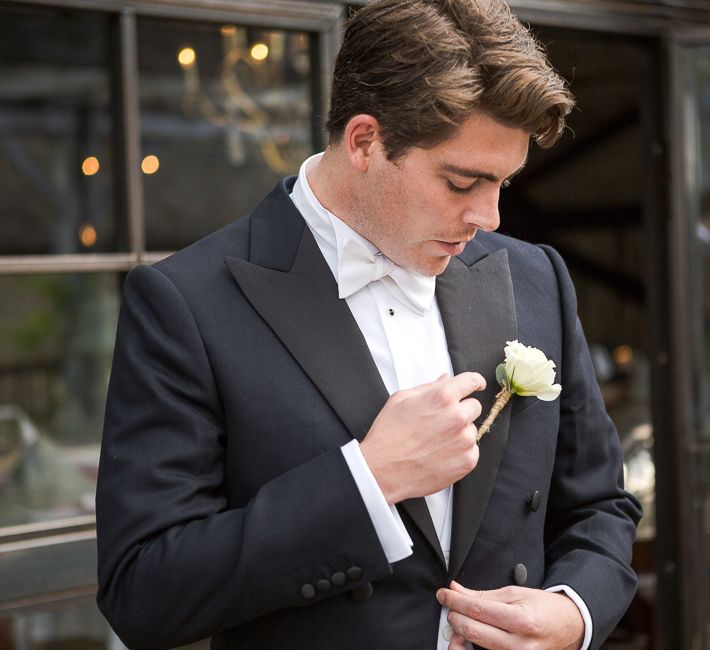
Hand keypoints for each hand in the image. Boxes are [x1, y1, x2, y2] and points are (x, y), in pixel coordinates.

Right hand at [360, 372, 484, 503]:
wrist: (382, 470)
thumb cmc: (388, 434)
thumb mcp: (401, 400)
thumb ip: (429, 387)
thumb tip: (446, 379)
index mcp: (442, 397)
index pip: (471, 381)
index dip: (475, 381)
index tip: (477, 384)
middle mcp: (457, 417)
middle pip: (474, 406)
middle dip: (461, 410)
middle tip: (440, 421)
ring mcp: (464, 441)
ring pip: (472, 430)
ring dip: (460, 433)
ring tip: (435, 441)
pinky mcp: (467, 462)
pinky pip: (472, 451)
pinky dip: (460, 452)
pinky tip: (440, 454)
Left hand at [437, 581, 584, 649]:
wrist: (568, 627)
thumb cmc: (544, 608)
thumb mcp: (515, 594)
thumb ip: (484, 595)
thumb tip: (457, 591)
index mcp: (521, 620)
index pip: (477, 610)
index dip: (455, 601)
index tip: (444, 594)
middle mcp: (519, 644)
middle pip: (473, 631)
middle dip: (455, 616)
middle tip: (450, 606)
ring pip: (475, 649)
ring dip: (460, 634)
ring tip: (459, 623)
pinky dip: (472, 648)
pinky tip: (469, 639)